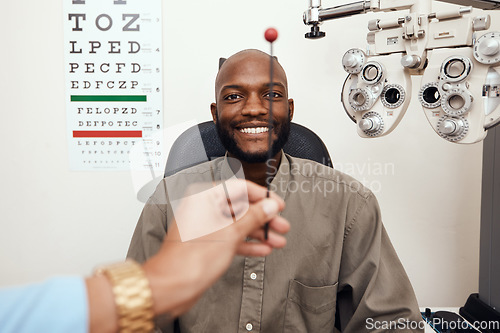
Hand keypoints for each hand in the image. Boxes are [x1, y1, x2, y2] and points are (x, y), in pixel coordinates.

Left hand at [142, 179, 288, 317]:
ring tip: (277, 240)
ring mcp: (204, 226)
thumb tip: (269, 207)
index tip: (277, 205)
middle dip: (263, 218)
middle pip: (240, 207)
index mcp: (204, 196)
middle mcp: (203, 208)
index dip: (261, 197)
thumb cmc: (191, 259)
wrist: (172, 286)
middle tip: (281, 225)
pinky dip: (246, 243)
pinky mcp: (206, 243)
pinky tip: (263, 249)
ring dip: (258, 232)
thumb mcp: (231, 233)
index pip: (239, 188)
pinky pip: (230, 237)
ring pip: (237, 224)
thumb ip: (253, 217)